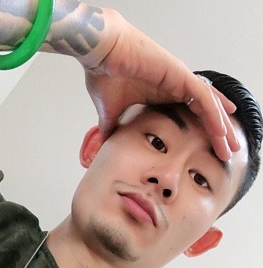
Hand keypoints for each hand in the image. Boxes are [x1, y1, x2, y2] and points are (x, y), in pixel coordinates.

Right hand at [80, 9, 238, 160]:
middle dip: (217, 133)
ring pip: (208, 106)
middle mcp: (174, 86)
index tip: (209, 149)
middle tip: (227, 151)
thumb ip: (111, 128)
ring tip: (231, 146)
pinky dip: (214, 113)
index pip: (188, 115)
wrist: (100, 53)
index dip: (201, 131)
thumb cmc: (103, 74)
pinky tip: (221, 130)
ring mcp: (179, 79)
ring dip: (220, 127)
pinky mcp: (179, 74)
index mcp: (160, 95)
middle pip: (204, 112)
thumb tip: (104, 144)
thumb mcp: (109, 111)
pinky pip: (203, 97)